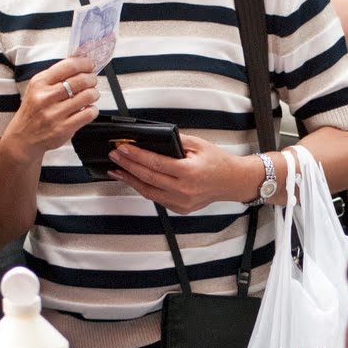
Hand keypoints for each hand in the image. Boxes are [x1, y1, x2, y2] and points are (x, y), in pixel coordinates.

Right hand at [1, 56, 98, 159]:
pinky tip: (88, 109)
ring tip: (91, 95)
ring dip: (94, 93)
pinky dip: (93, 109)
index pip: (69, 66)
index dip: (85, 63)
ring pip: (88, 96)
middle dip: (92, 79)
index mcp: (40, 82)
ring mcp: (55, 113)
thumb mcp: (37, 88)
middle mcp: (46, 97)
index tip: (90, 65)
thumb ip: (56, 76)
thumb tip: (81, 64)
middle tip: (92, 81)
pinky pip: (88, 114)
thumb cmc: (34, 110)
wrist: (23, 137)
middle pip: (81, 80)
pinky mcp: (64, 128)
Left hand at [108, 132, 247, 212]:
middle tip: (114, 157)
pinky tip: (135, 179)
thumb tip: (150, 138)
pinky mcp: (180, 208)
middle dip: (128, 166)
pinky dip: (144, 188)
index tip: (122, 148)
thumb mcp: (198, 144)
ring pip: (149, 192)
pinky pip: (157, 199)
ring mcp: (182, 202)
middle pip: (148, 178)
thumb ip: (175, 141)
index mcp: (189, 172)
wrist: (232, 181)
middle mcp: (184, 190)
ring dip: (131, 180)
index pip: (155, 164)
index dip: (136, 156)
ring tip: (117, 170)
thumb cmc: (217, 162)